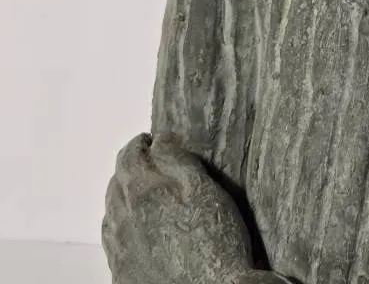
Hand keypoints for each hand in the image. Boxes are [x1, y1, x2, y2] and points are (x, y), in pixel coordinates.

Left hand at [102, 132, 254, 283]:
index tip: (151, 141)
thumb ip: (178, 161)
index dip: (139, 144)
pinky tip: (137, 232)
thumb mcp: (204, 190)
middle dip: (130, 169)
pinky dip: (120, 228)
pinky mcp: (122, 276)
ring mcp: (119, 251)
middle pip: (115, 184)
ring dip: (123, 199)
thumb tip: (158, 141)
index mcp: (143, 193)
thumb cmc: (216, 242)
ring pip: (110, 214)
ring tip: (143, 197)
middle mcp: (123, 220)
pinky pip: (112, 243)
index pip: (127, 157)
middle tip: (150, 166)